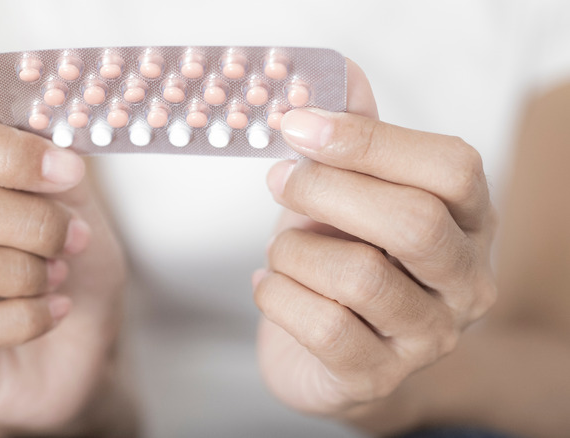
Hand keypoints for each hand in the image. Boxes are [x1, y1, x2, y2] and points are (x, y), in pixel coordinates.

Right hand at [0, 107, 126, 430]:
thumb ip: (47, 152)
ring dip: (19, 272)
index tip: (68, 172)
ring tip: (56, 279)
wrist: (82, 343)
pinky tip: (51, 313)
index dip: (4, 149)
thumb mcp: (76, 203)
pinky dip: (21, 319)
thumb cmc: (72, 266)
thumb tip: (8, 90)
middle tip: (71, 240)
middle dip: (25, 221)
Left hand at [253, 60, 496, 416]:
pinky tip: (269, 284)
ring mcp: (427, 336)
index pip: (450, 168)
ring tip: (281, 249)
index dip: (370, 140)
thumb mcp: (350, 194)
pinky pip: (322, 327)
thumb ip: (354, 138)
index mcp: (469, 222)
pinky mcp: (377, 377)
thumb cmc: (342, 262)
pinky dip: (277, 295)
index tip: (300, 125)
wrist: (332, 356)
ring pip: (359, 276)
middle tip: (278, 179)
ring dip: (294, 251)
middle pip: (411, 222)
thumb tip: (341, 72)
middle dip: (326, 191)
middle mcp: (464, 281)